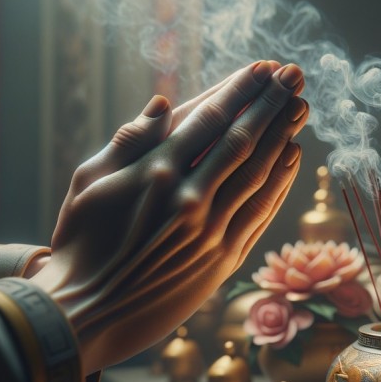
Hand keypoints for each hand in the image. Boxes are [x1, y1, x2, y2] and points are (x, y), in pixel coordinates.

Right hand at [31, 61, 308, 373]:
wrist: (85, 313)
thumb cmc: (80, 243)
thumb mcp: (89, 181)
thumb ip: (130, 140)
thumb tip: (163, 102)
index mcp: (156, 173)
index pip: (209, 119)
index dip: (240, 90)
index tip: (262, 68)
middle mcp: (189, 199)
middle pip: (242, 140)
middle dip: (271, 103)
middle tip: (293, 76)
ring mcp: (210, 231)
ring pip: (259, 174)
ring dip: (284, 136)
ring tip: (300, 107)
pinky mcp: (223, 260)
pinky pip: (261, 214)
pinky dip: (280, 183)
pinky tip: (292, 157)